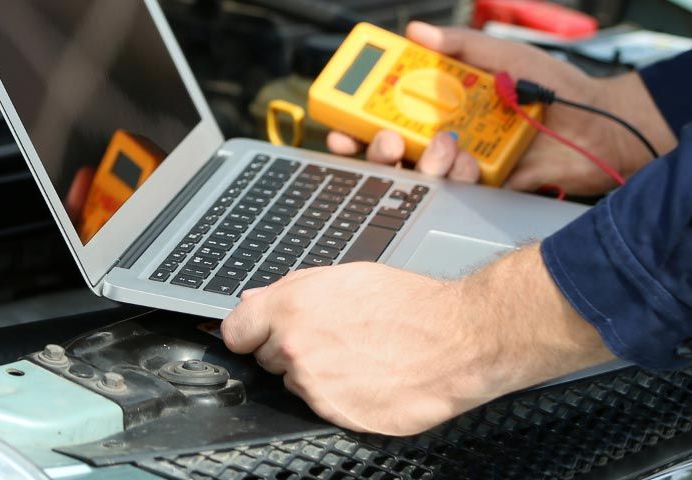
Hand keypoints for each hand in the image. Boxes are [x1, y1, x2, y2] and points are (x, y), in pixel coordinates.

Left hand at [220, 246, 610, 433]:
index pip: (235, 332)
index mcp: (291, 307)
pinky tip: (369, 376)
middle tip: (332, 336)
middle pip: (268, 358)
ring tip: (359, 354)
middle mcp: (296, 349)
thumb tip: (254, 300)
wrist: (456, 340)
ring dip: (317, 373)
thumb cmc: (407, 304)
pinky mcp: (338, 415)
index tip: (260, 334)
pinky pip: (324, 406)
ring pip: (297, 383)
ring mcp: (316, 387)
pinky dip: (340, 395)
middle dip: (291, 349)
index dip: (249, 332)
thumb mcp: (344, 276)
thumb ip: (292, 290)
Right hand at [326, 21, 674, 194]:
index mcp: (447, 99)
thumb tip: (418, 29)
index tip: (341, 115)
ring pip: (418, 171)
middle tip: (382, 139)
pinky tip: (466, 163)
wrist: (602, 127)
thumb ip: (461, 44)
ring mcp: (465, 161)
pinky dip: (454, 176)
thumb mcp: (505, 55)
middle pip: (392, 145)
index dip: (360, 113)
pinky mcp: (487, 188)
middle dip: (375, 145)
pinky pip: (455, 188)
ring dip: (419, 161)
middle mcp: (449, 131)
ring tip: (442, 146)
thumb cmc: (557, 86)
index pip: (391, 106)